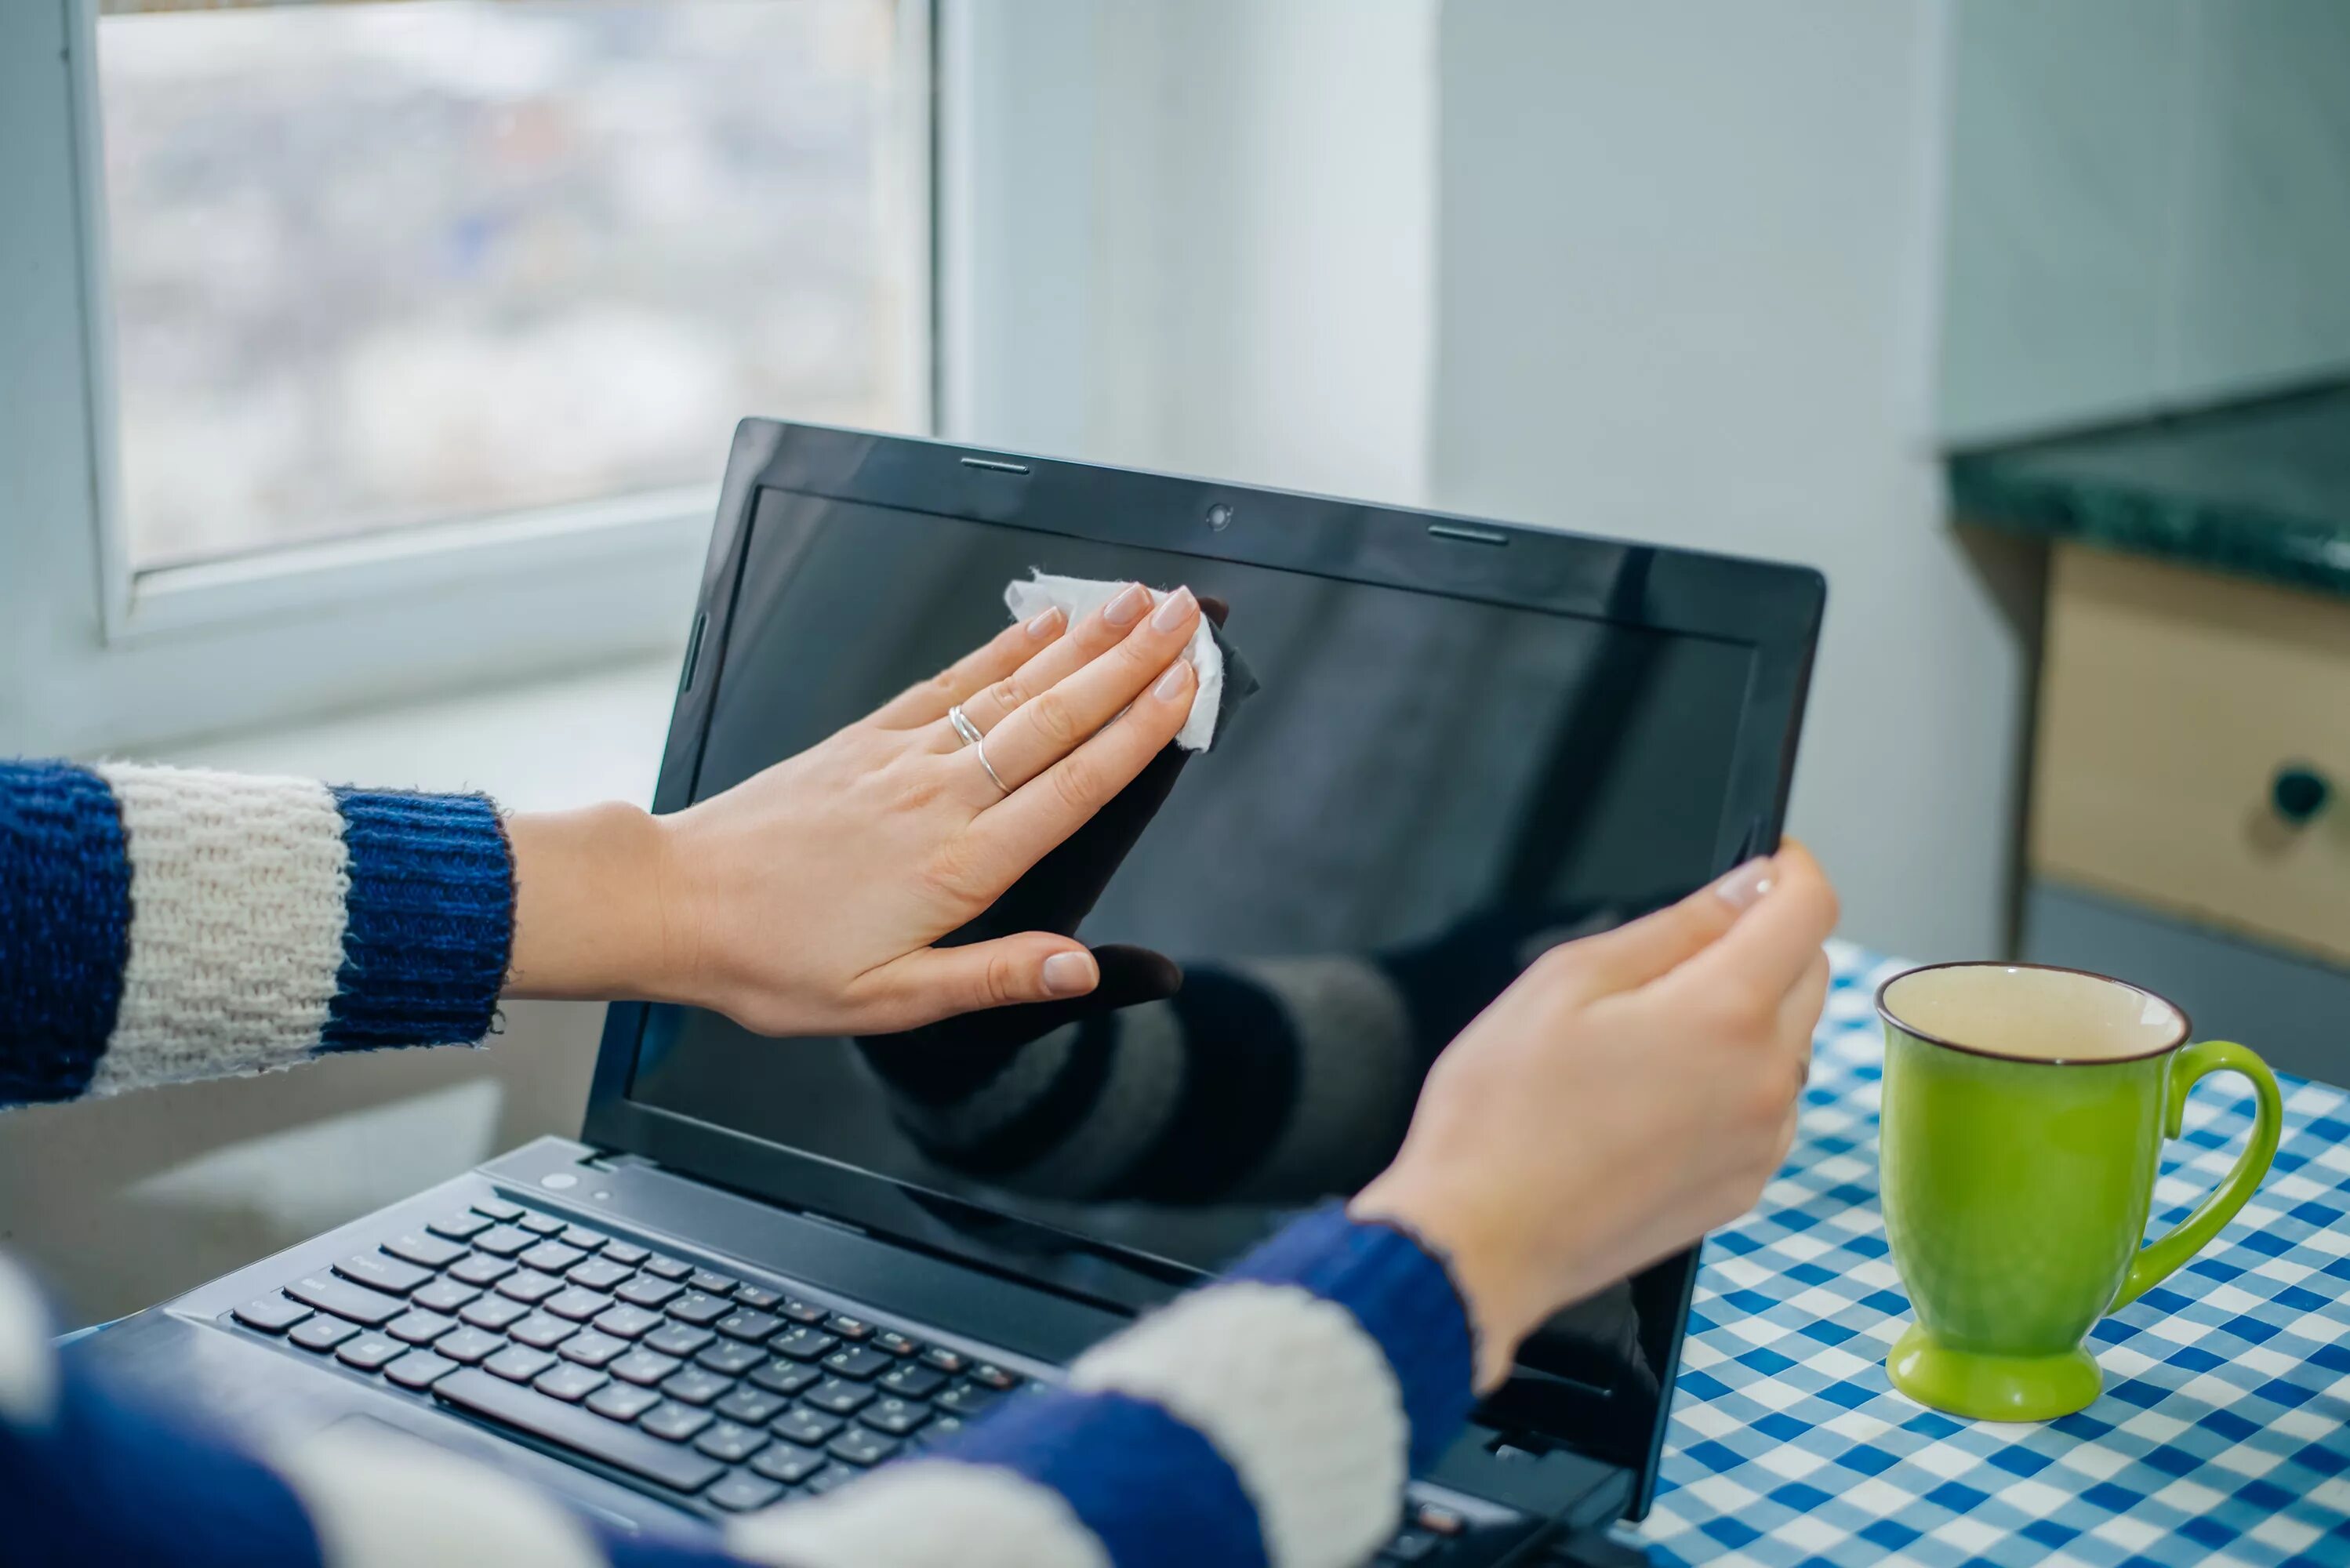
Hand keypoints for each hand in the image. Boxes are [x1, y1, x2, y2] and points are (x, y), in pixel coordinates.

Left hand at [503, 583, 1205, 1033]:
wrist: (675, 901)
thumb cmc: (775, 962)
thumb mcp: (889, 1000)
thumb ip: (996, 976)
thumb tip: (1085, 968)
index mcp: (959, 865)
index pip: (1074, 784)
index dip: (1139, 730)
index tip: (1190, 685)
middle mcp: (939, 796)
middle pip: (1057, 718)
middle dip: (1131, 663)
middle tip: (1188, 616)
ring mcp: (902, 758)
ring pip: (1012, 689)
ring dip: (1084, 642)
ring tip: (1138, 602)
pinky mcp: (867, 738)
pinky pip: (951, 682)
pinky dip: (1004, 648)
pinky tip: (1043, 624)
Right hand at [1351, 842, 1837, 1388]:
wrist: (1479, 1241)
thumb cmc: (1501, 1113)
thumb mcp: (1565, 981)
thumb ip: (1672, 927)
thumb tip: (1745, 890)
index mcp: (1725, 1014)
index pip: (1810, 910)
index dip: (1791, 869)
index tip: (1766, 861)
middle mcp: (1768, 1080)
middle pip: (1809, 973)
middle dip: (1764, 940)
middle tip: (1678, 949)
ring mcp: (1762, 1142)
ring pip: (1789, 1042)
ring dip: (1748, 1015)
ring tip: (1648, 1032)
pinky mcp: (1744, 1187)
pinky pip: (1768, 1106)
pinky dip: (1734, 1080)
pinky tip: (1653, 1093)